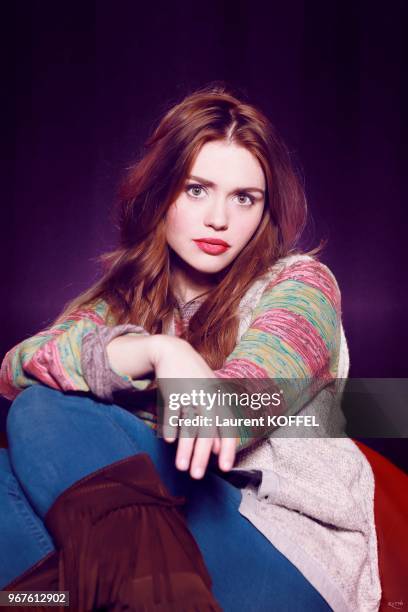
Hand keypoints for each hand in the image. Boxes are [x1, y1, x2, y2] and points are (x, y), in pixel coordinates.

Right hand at [150, 335, 237, 478]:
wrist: (174, 352)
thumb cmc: (195, 380)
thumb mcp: (210, 398)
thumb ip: (216, 423)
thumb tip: (220, 451)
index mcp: (220, 399)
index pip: (228, 427)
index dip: (228, 448)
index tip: (225, 468)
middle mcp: (208, 397)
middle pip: (207, 431)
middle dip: (202, 455)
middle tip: (197, 476)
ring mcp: (190, 393)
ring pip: (189, 425)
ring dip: (185, 448)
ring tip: (181, 467)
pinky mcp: (173, 390)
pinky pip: (172, 412)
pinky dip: (171, 427)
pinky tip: (169, 441)